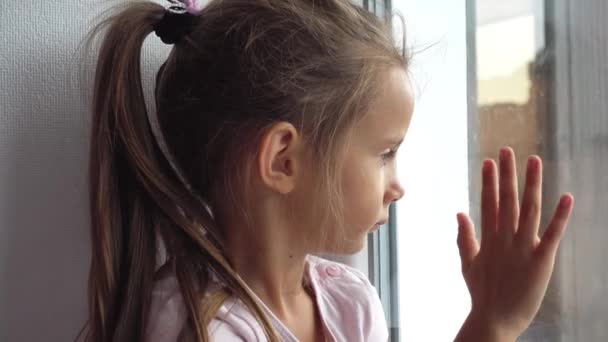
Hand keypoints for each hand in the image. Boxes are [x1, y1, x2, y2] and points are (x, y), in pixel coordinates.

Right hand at [455, 147, 573, 340]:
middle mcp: (505, 238)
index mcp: (488, 239)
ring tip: (533, 160)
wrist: (495, 320)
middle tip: (507, 150)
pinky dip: (560, 216)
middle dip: (507, 174)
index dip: (490, 181)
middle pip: (506, 200)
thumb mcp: (467, 264)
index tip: (490, 161)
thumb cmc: (482, 293)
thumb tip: (459, 213)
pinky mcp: (541, 260)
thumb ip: (464, 238)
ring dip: (531, 184)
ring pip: (529, 210)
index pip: (489, 203)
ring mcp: (523, 248)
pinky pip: (552, 234)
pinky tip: (566, 196)